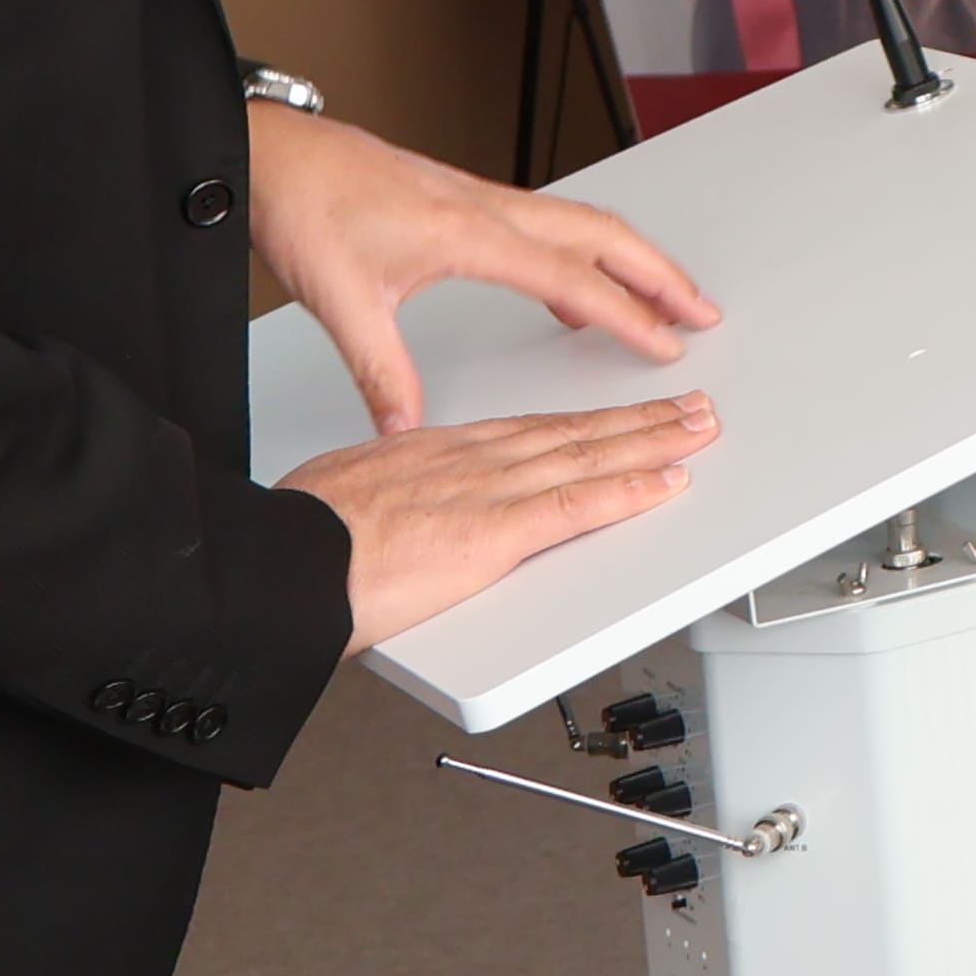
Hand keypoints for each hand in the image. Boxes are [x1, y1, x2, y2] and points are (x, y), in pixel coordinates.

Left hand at [249, 102, 715, 433]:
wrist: (275, 154)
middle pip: (604, 237)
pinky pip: (549, 225)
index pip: (574, 278)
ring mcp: (481, 200)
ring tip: (662, 296)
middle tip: (703, 312)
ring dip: (632, 259)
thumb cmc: (306, 206)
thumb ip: (381, 371)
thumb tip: (406, 429)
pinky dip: (583, 255)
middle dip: (661, 276)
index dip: (628, 314)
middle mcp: (489, 209)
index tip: (668, 343)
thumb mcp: (342, 301)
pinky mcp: (464, 201)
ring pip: (583, 224)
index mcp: (471, 234)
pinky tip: (570, 289)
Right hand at [288, 395, 718, 653]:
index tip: (615, 417)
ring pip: (586, 458)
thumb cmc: (297, 539)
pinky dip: (628, 491)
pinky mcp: (493, 533)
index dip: (581, 424)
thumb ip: (385, 497)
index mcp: (436, 454)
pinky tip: (666, 482)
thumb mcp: (342, 497)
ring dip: (650, 443)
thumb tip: (389, 508)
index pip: (528, 432)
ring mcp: (486, 493)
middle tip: (689, 408)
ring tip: (697, 431)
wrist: (279, 567)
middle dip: (636, 422)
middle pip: (570, 434)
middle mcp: (470, 461)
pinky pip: (577, 506)